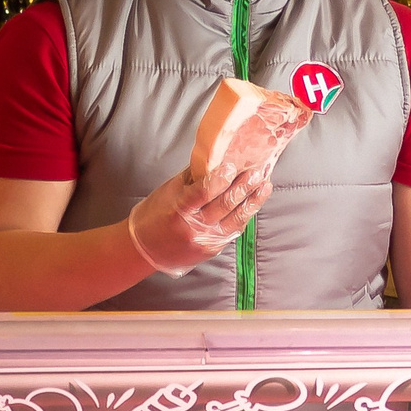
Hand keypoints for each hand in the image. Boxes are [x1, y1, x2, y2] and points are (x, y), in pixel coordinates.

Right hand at [126, 164, 268, 275]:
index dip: (220, 178)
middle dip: (243, 186)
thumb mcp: (168, 192)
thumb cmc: (154, 216)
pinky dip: (245, 215)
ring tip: (265, 185)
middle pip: (224, 204)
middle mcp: (194, 228)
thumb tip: (215, 160)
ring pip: (236, 219)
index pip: (204, 192)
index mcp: (179, 210)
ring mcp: (206, 241)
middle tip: (257, 171)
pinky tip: (254, 203)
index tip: (232, 164)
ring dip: (252, 201)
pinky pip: (234, 229)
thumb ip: (192, 178)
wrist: (146, 250)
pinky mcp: (213, 249)